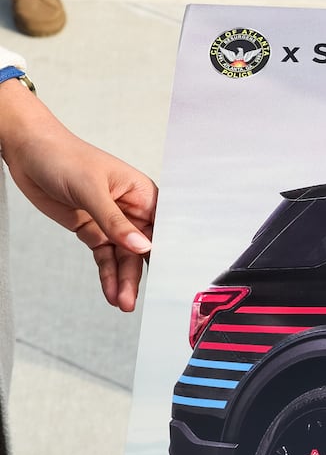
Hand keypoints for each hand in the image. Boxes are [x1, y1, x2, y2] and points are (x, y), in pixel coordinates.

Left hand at [0, 81, 155, 310]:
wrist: (26, 152)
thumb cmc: (62, 156)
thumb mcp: (90, 189)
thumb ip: (115, 221)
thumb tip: (141, 247)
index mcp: (142, 194)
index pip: (163, 228)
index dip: (168, 252)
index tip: (170, 277)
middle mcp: (131, 210)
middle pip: (143, 249)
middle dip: (141, 274)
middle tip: (136, 298)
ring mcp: (111, 222)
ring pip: (124, 258)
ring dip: (123, 280)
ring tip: (122, 302)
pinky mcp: (93, 230)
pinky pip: (105, 258)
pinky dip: (107, 275)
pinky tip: (110, 291)